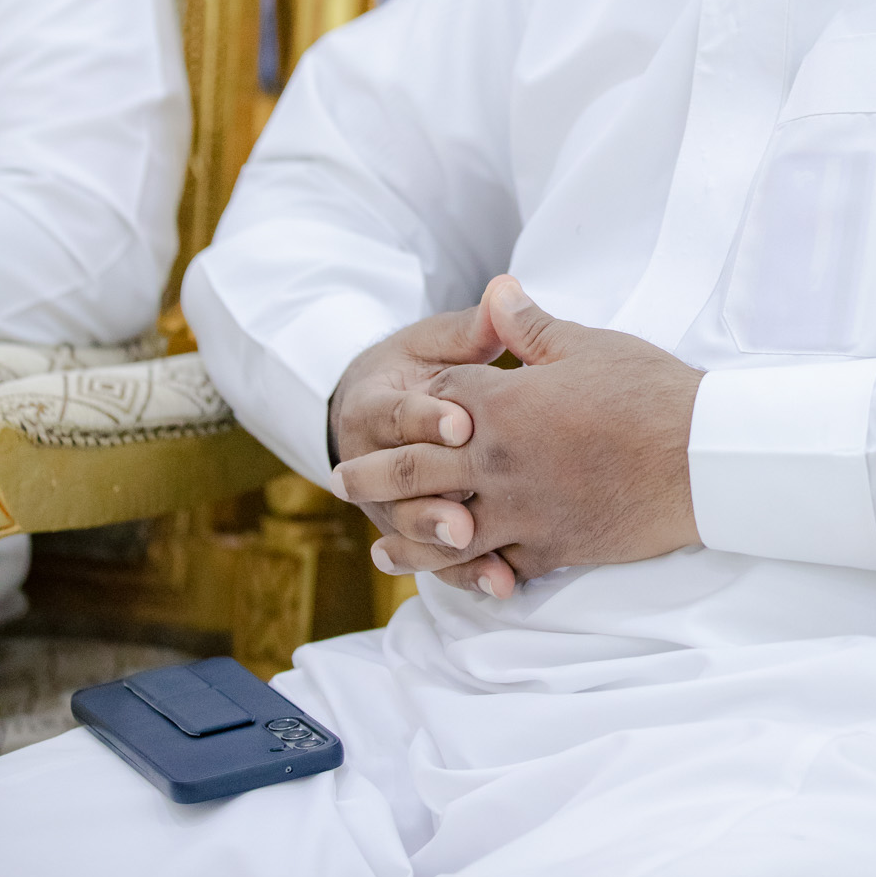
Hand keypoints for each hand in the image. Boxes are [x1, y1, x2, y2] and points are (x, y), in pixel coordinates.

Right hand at [327, 298, 508, 577]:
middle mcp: (370, 460)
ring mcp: (387, 502)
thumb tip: (505, 291)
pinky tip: (501, 585)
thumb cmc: (419, 367)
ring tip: (475, 549)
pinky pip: (433, 560)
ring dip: (439, 543)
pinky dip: (465, 574)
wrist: (376, 411)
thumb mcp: (435, 341)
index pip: (396, 411)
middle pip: (395, 481)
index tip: (461, 424)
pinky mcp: (410, 534)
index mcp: (374, 403)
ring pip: (408, 528)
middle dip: (428, 496)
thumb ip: (470, 329)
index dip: (425, 418)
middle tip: (464, 513)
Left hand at [333, 275, 703, 597]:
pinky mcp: (551, 548)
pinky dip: (471, 575)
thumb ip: (530, 327)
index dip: (419, 402)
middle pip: (418, 470)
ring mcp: (521, 512)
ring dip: (406, 538)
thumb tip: (496, 290)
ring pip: (445, 531)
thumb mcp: (587, 346)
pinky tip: (457, 578)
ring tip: (379, 548)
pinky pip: (498, 566)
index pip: (438, 402)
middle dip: (377, 476)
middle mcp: (499, 463)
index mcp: (503, 406)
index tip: (396, 408)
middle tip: (344, 481)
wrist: (700, 458)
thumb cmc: (648, 393)